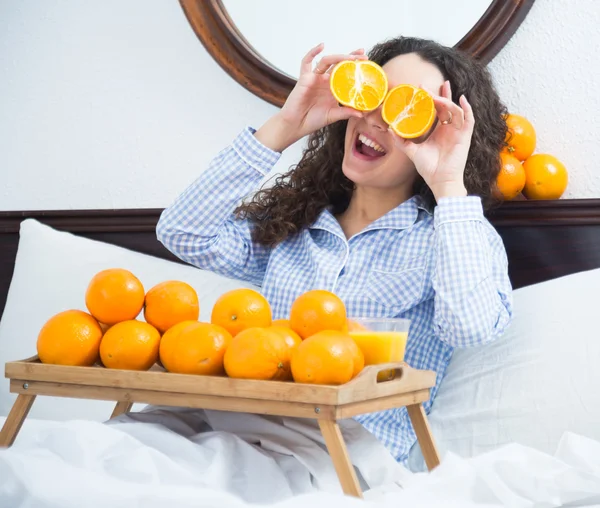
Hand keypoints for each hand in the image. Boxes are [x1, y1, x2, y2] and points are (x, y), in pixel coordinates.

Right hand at [255, 43, 365, 151]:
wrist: (296, 125)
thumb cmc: (312, 120)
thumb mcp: (333, 116)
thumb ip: (346, 112)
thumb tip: (362, 114)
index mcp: (332, 88)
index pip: (345, 73)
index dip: (355, 66)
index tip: (367, 61)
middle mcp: (325, 81)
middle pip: (339, 64)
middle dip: (351, 58)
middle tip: (363, 56)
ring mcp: (315, 78)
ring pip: (328, 61)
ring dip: (340, 56)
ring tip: (351, 56)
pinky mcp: (305, 78)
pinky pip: (307, 62)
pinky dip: (313, 52)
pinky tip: (322, 46)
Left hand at [392, 80, 474, 200]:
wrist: (439, 180)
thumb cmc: (428, 168)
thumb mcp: (412, 152)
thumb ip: (402, 140)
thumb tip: (390, 129)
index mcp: (438, 131)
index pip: (436, 110)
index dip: (430, 99)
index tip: (420, 89)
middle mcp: (448, 129)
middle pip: (446, 106)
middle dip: (438, 94)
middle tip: (426, 85)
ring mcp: (457, 132)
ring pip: (455, 110)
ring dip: (448, 100)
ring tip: (439, 93)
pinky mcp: (465, 136)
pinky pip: (469, 119)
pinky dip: (467, 108)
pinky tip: (461, 99)